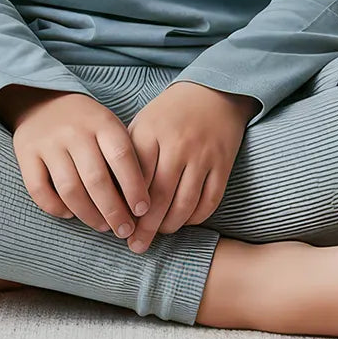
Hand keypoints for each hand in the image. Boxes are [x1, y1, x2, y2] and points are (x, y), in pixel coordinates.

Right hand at [9, 91, 152, 238]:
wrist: (41, 101)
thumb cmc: (85, 123)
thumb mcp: (108, 126)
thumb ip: (122, 155)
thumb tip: (140, 201)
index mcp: (101, 122)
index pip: (122, 157)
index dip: (134, 187)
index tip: (142, 211)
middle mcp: (74, 131)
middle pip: (96, 179)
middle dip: (114, 211)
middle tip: (124, 230)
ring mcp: (48, 142)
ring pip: (69, 189)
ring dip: (89, 215)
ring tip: (102, 226)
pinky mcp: (26, 154)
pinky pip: (39, 190)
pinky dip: (56, 208)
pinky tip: (69, 213)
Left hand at [122, 81, 253, 253]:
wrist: (213, 92)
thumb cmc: (169, 114)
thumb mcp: (143, 124)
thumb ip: (130, 156)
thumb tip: (114, 196)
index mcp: (150, 133)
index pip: (134, 179)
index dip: (126, 207)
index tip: (119, 225)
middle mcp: (176, 144)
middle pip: (158, 198)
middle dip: (145, 228)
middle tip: (136, 246)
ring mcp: (202, 155)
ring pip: (184, 205)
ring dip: (170, 226)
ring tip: (159, 234)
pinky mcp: (223, 164)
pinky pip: (209, 202)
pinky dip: (195, 218)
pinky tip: (184, 221)